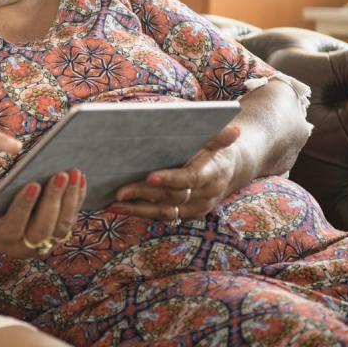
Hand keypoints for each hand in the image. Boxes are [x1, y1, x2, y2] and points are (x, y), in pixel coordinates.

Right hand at [0, 170, 85, 258]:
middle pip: (42, 227)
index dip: (24, 206)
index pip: (14, 224)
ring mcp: (45, 244)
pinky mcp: (59, 236)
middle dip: (53, 200)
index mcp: (3, 239)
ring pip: (61, 226)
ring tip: (74, 173)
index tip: (33, 185)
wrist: (5, 220)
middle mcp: (26, 247)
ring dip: (70, 200)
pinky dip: (78, 200)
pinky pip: (71, 220)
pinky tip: (80, 180)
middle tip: (60, 175)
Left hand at [110, 125, 239, 221]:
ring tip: (114, 203)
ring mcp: (195, 208)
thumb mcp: (219, 139)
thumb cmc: (216, 148)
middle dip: (145, 194)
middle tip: (120, 191)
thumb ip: (220, 135)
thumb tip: (234, 130)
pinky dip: (139, 213)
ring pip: (165, 212)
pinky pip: (161, 216)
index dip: (170, 179)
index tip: (150, 176)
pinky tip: (117, 208)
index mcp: (213, 173)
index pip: (190, 178)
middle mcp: (205, 195)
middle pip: (172, 197)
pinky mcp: (184, 214)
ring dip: (138, 209)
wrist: (230, 169)